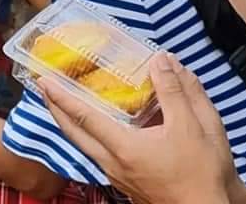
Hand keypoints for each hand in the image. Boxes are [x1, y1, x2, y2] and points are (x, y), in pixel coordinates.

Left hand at [41, 52, 245, 203]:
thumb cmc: (203, 175)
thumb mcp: (195, 127)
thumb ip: (176, 90)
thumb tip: (162, 59)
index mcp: (124, 148)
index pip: (83, 117)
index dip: (61, 97)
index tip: (42, 81)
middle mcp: (113, 164)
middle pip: (75, 134)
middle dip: (56, 110)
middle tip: (43, 89)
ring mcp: (118, 178)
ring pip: (85, 147)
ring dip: (70, 125)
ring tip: (63, 106)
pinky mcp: (127, 185)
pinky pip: (97, 156)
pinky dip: (88, 138)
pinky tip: (95, 130)